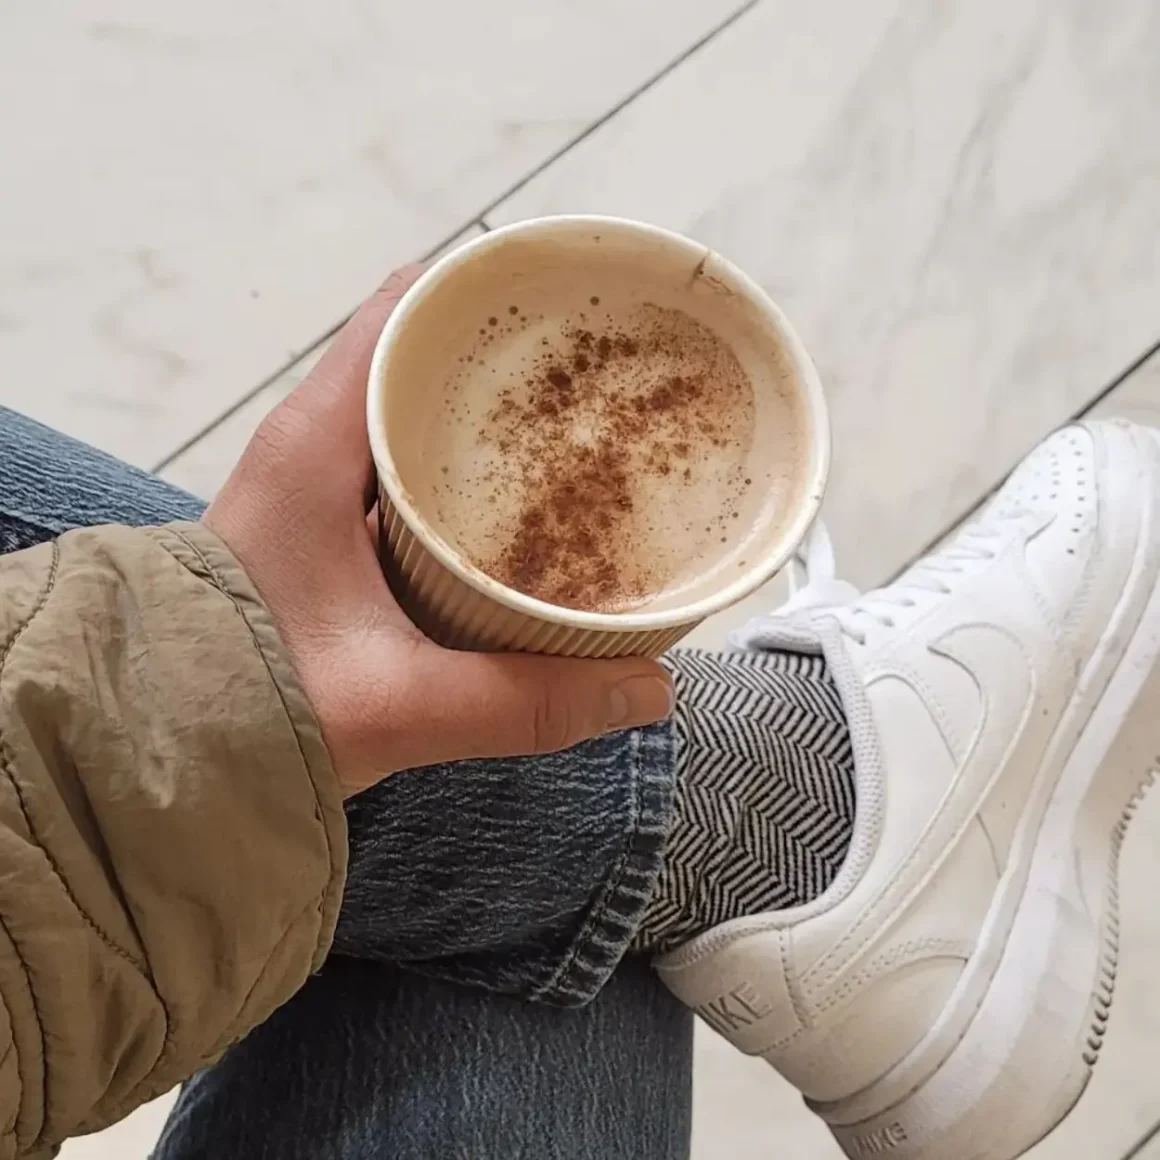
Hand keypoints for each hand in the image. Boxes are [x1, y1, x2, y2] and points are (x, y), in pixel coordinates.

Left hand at [204, 267, 673, 795]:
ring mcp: (316, 479)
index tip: (579, 298)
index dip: (496, 289)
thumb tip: (652, 688)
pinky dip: (463, 467)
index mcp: (319, 442)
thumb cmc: (252, 704)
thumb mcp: (398, 702)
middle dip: (513, 357)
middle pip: (424, 352)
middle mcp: (315, 439)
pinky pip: (406, 463)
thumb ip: (524, 701)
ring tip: (582, 434)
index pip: (407, 309)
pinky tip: (519, 509)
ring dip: (490, 416)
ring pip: (416, 410)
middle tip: (605, 380)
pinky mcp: (323, 522)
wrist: (156, 747)